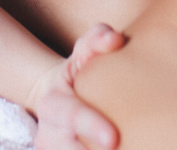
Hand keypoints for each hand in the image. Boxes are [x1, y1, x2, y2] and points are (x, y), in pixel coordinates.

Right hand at [30, 24, 124, 149]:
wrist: (60, 98)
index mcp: (51, 104)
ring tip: (129, 149)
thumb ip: (98, 38)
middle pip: (70, 149)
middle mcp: (47, 134)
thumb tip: (115, 40)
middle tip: (118, 147)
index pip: (71, 115)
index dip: (91, 126)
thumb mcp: (84, 50)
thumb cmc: (80, 71)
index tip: (113, 138)